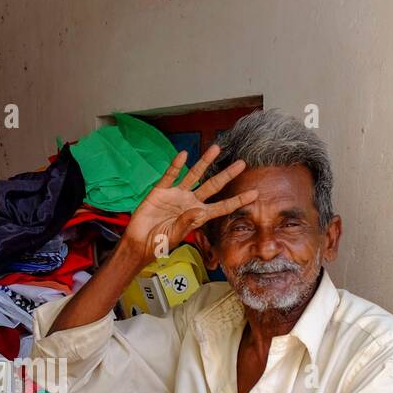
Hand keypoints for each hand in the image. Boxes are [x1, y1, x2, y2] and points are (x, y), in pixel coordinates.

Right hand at [121, 145, 257, 261]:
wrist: (139, 242)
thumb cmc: (159, 244)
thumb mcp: (175, 236)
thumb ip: (186, 223)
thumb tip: (198, 210)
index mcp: (198, 215)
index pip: (221, 207)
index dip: (237, 200)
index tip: (254, 194)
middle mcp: (190, 202)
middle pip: (212, 186)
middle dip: (227, 175)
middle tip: (242, 163)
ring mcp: (176, 194)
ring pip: (194, 175)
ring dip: (204, 162)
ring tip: (216, 148)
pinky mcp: (161, 190)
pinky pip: (170, 175)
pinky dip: (176, 165)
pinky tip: (183, 155)